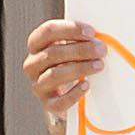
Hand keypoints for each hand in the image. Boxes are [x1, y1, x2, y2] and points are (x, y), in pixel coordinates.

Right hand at [25, 19, 102, 134]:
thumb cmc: (71, 65)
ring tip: (99, 65)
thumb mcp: (72, 49)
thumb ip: (80, 40)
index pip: (48, 31)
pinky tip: (87, 85)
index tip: (91, 32)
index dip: (70, 29)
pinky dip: (74, 94)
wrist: (66, 95)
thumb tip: (99, 38)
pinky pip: (59, 101)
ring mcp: (39, 85)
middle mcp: (32, 65)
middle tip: (101, 50)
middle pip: (52, 53)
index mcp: (37, 45)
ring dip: (79, 68)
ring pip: (54, 75)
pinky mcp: (48, 104)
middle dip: (80, 50)